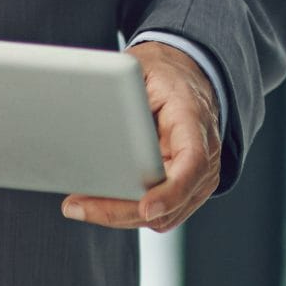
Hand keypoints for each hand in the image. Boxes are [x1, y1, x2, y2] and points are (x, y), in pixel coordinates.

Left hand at [62, 41, 221, 233]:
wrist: (187, 77)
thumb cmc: (163, 74)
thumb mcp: (143, 69)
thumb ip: (124, 92)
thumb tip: (90, 112)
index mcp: (195, 119)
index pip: (194, 162)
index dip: (172, 190)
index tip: (146, 206)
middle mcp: (205, 155)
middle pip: (170, 201)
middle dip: (122, 210)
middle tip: (79, 206)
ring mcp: (198, 178)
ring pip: (161, 216)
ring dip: (120, 216)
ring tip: (79, 205)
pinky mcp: (185, 192)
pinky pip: (158, 215)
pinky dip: (127, 214)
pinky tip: (99, 204)